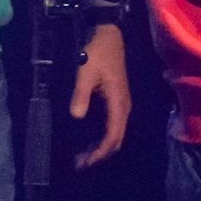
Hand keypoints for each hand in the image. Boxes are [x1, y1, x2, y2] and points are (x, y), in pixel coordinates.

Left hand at [68, 21, 131, 164]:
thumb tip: (77, 116)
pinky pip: (112, 126)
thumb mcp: (85, 73)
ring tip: (82, 157)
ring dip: (100, 147)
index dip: (100, 151)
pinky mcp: (116, 101)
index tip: (86, 162)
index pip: (113, 135)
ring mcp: (121, 105)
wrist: (110, 36)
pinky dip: (101, 137)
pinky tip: (89, 141)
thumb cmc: (98, 53)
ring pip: (115, 134)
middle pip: (116, 139)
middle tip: (80, 164)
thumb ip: (81, 94)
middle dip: (100, 154)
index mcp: (119, 103)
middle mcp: (123, 107)